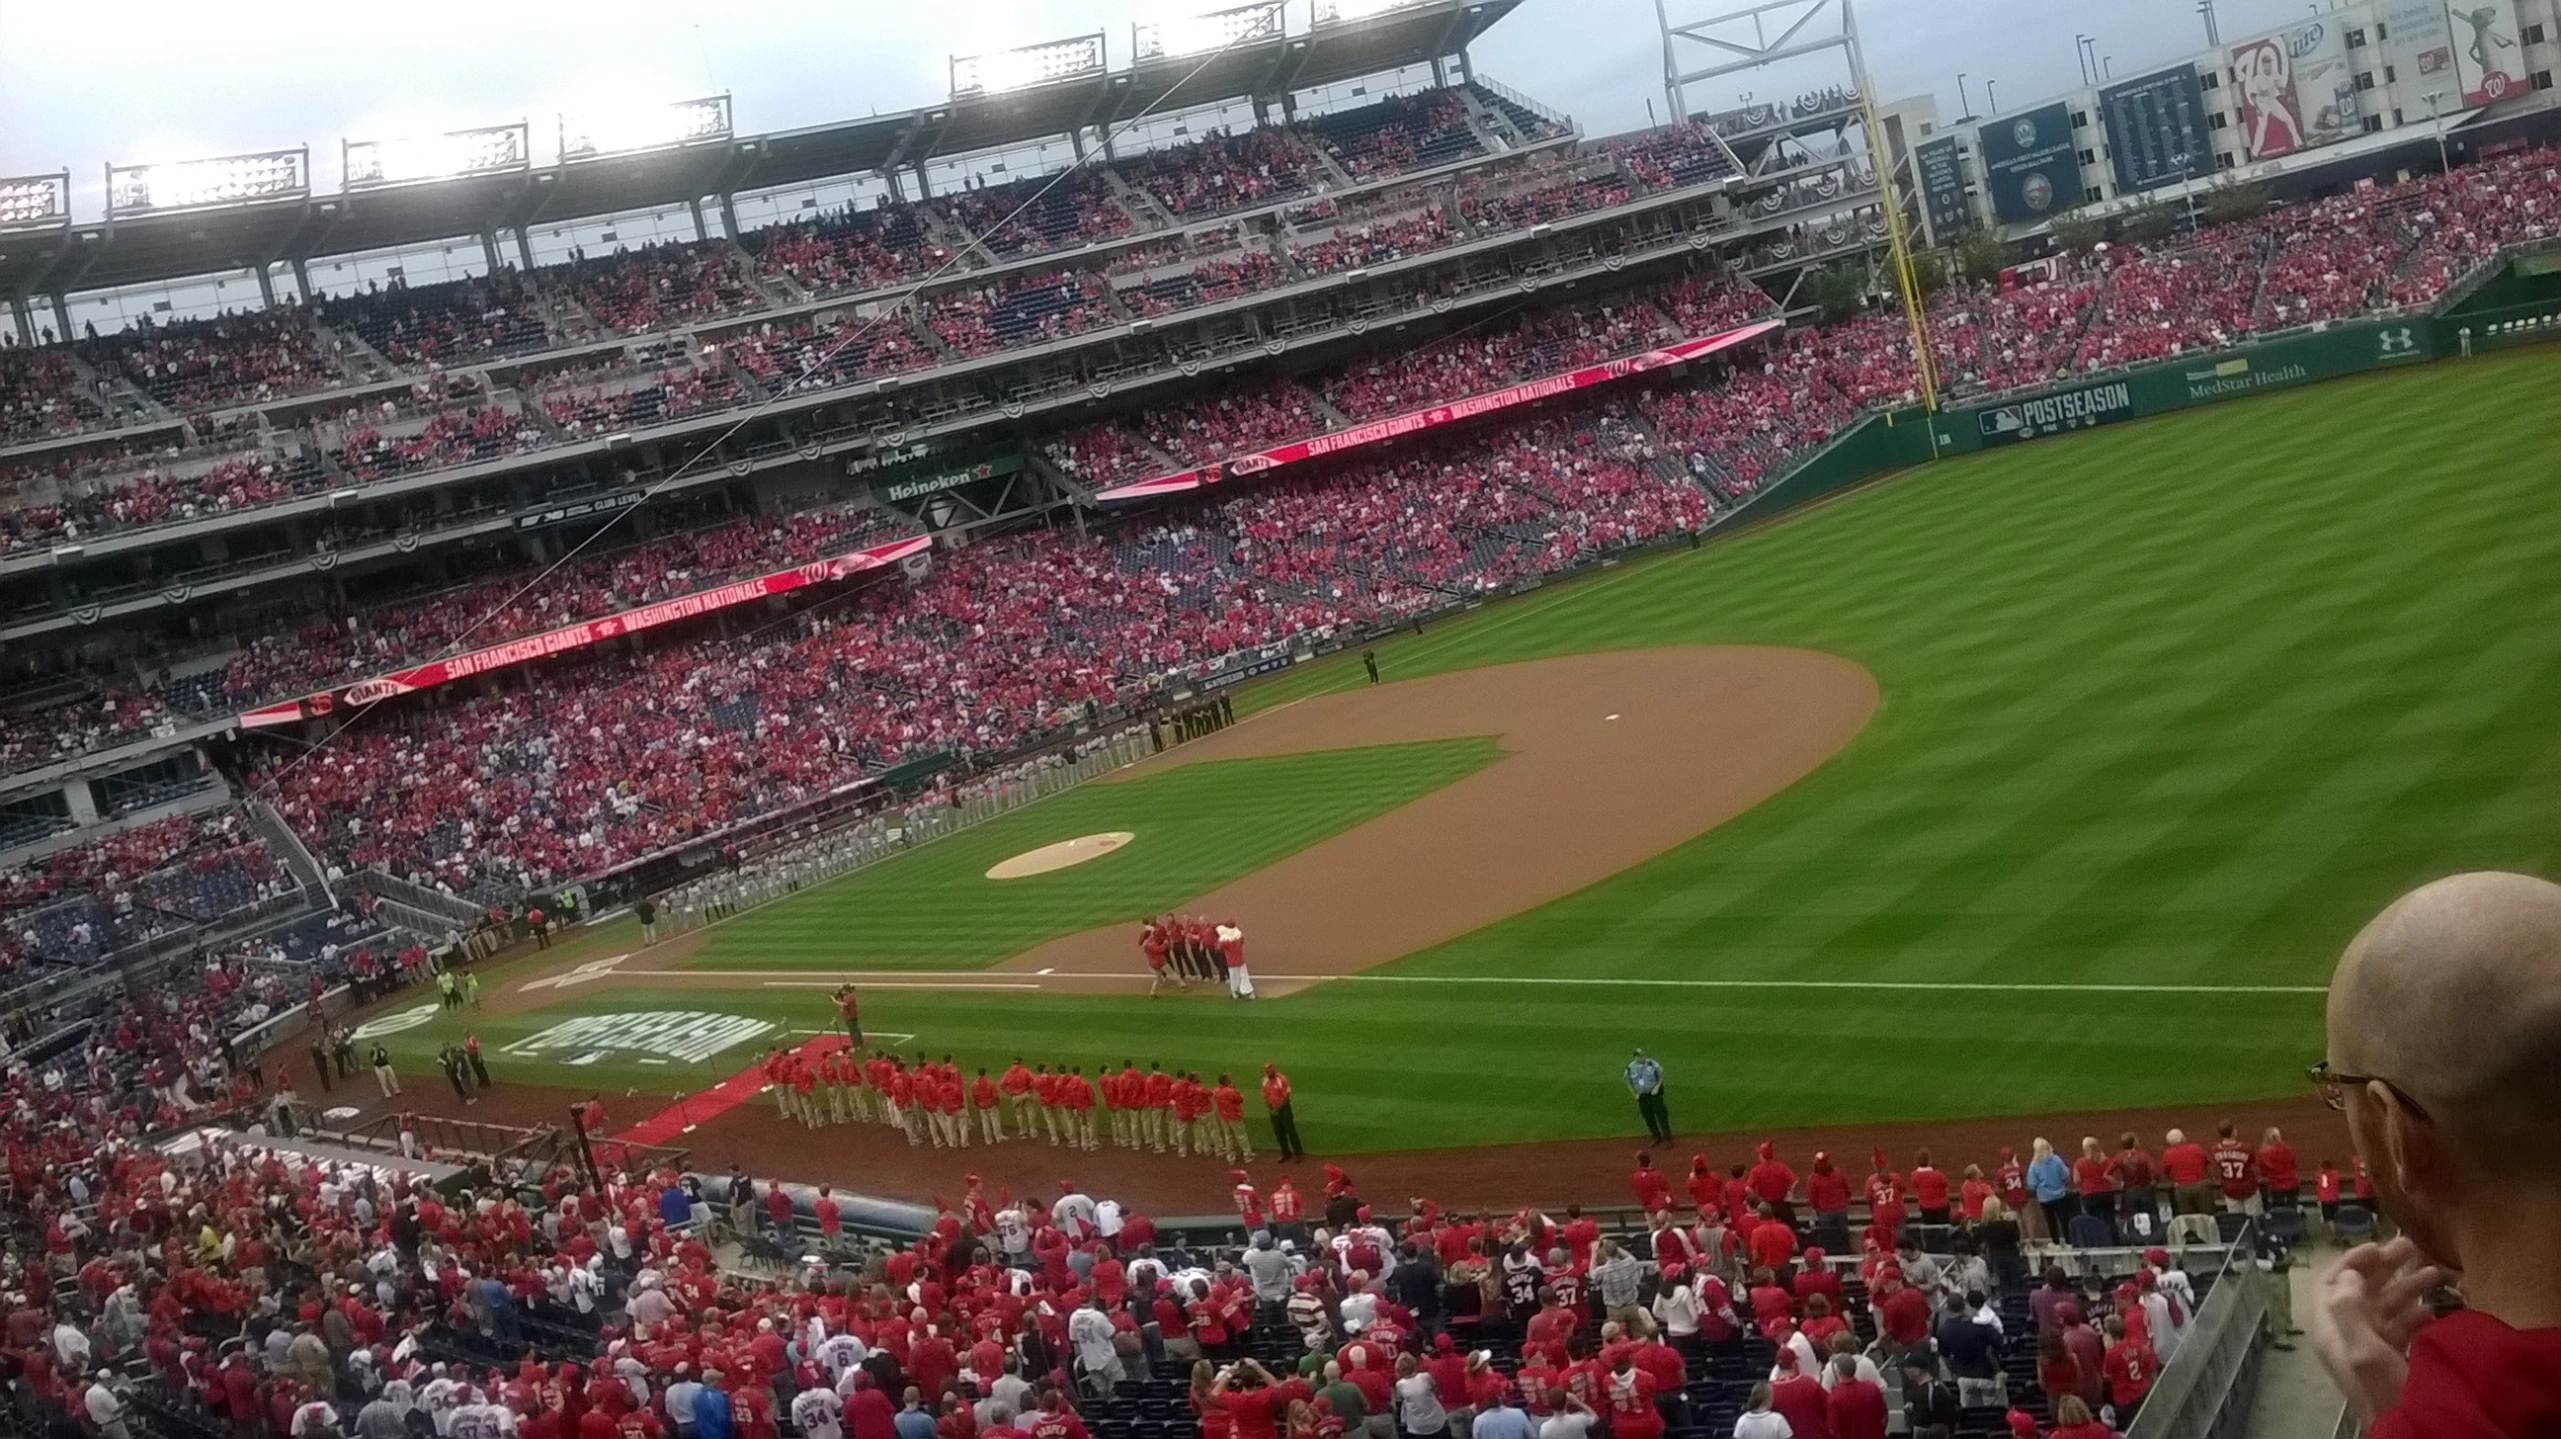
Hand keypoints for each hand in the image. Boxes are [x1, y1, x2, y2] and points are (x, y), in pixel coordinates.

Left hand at [2312, 1236, 2442, 1418]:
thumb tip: (2350, 1273)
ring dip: (2407, 1286)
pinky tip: (2434, 1310)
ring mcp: (2369, 1347)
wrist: (2412, 1430)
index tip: (2380, 1246)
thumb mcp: (2362, 1349)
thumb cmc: (2384, 1391)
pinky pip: (2400, 1328)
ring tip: (2435, 1271)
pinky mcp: (2391, 1359)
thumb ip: (2348, 1309)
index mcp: (2331, 1330)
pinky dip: (2416, 1315)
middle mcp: (2346, 1335)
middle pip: (2360, 1290)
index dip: (2353, 1261)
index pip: (2332, 1284)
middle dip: (2384, 1267)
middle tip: (2413, 1247)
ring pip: (2384, 1307)